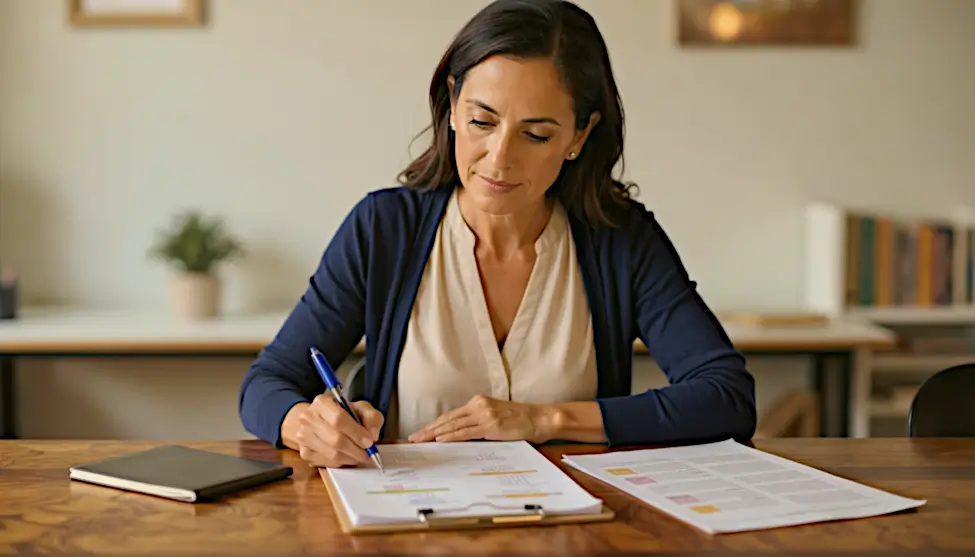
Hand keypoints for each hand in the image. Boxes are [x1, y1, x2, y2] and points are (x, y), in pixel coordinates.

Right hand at [294, 395, 383, 467]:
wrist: (319, 421)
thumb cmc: (343, 415)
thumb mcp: (361, 409)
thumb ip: (371, 418)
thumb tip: (372, 435)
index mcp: (322, 402)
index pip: (339, 419)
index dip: (356, 433)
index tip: (369, 442)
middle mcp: (308, 418)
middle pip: (335, 440)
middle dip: (356, 450)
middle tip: (368, 454)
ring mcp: (303, 436)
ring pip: (332, 454)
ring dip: (350, 458)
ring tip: (360, 456)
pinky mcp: (304, 452)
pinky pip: (327, 462)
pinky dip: (341, 463)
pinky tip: (348, 457)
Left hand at [408, 395, 552, 443]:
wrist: (538, 419)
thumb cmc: (518, 421)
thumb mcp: (495, 417)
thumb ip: (477, 422)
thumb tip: (458, 435)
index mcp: (478, 402)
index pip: (450, 415)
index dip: (434, 424)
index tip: (421, 432)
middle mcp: (478, 406)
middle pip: (447, 419)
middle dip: (428, 429)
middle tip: (413, 438)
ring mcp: (484, 415)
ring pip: (454, 425)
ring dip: (435, 434)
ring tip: (421, 440)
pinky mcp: (490, 425)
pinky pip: (466, 432)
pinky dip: (452, 436)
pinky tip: (441, 440)